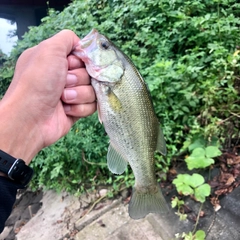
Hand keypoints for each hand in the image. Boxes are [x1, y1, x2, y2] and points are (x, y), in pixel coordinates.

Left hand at [0, 30, 95, 163]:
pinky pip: (92, 106)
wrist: (31, 118)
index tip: (69, 64)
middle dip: (78, 78)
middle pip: (90, 73)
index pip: (83, 56)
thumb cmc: (37, 82)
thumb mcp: (49, 49)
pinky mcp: (77, 110)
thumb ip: (67, 38)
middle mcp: (64, 76)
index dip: (80, 60)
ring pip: (93, 90)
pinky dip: (79, 107)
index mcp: (56, 60)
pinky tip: (66, 109)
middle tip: (64, 83)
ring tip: (63, 98)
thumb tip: (80, 44)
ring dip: (79, 94)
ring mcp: (71, 94)